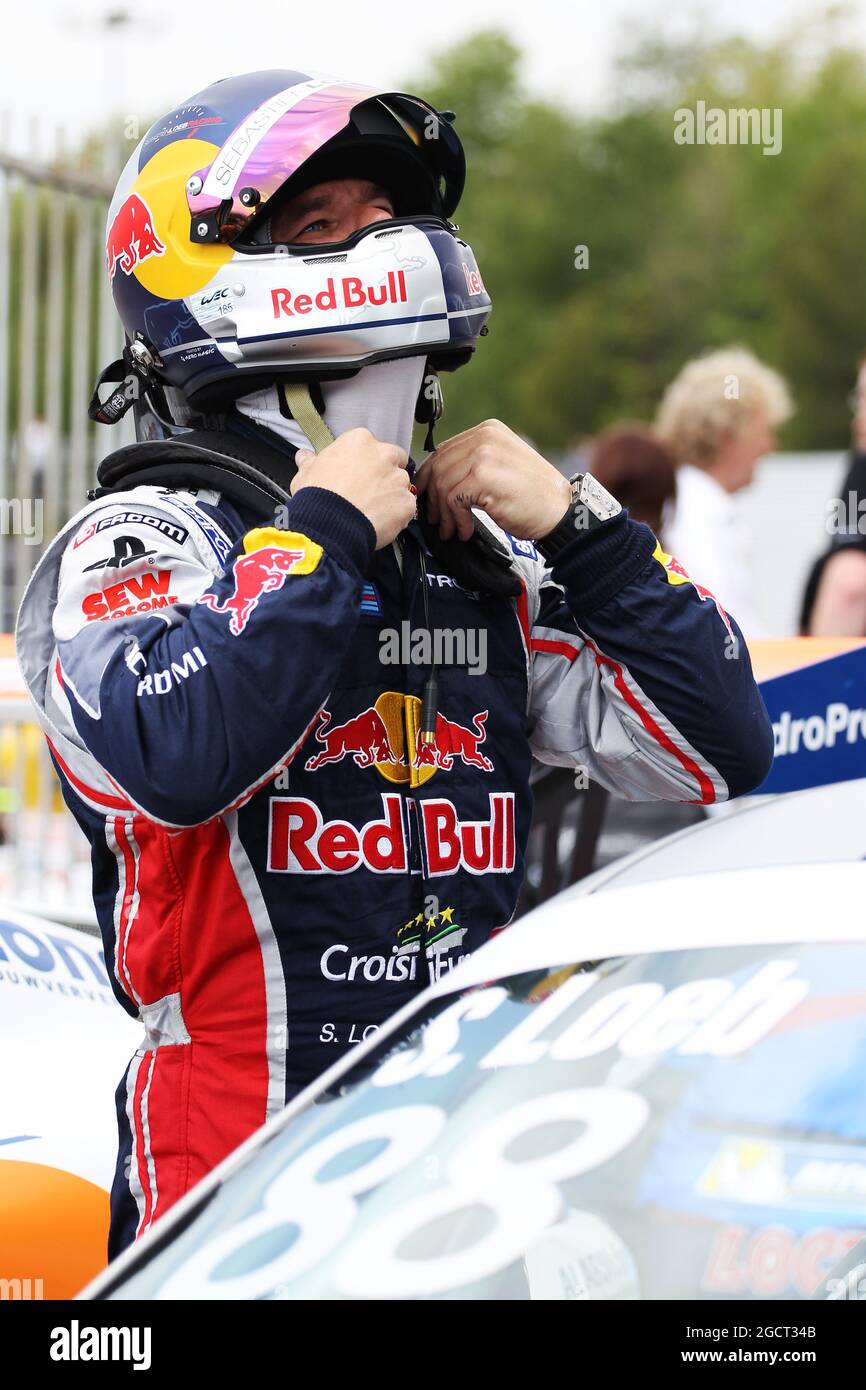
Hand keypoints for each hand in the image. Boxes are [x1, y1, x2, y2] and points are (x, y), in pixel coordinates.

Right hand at [291, 428, 414, 549]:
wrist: (330, 524)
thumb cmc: (317, 496)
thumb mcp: (305, 474)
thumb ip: (310, 462)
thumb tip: (304, 456)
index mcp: (360, 441)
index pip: (371, 447)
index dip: (365, 462)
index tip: (358, 475)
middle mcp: (384, 454)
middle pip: (394, 460)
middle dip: (386, 473)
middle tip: (370, 491)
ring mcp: (399, 479)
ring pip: (401, 485)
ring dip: (392, 494)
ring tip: (373, 510)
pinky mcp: (407, 502)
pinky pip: (406, 507)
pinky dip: (397, 514)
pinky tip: (380, 522)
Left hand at [415, 419, 570, 541]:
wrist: (559, 510)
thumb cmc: (532, 494)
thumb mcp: (501, 465)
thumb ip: (473, 463)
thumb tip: (437, 478)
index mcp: (488, 430)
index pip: (444, 450)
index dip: (430, 476)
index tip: (427, 496)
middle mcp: (484, 437)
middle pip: (439, 467)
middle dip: (432, 497)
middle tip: (435, 518)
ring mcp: (483, 455)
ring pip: (443, 485)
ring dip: (444, 514)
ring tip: (451, 529)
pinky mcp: (482, 477)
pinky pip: (453, 500)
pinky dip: (456, 520)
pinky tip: (465, 530)